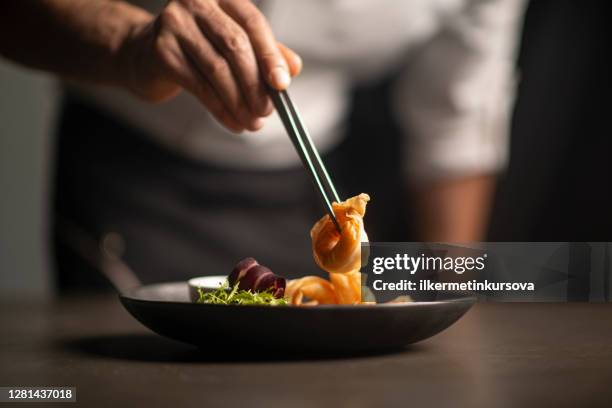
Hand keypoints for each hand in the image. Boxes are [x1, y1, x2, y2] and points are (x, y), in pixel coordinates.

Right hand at [120, 0, 301, 131]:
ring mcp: (174, 24)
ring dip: (239, 102)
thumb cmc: (198, 48)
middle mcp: (196, 2)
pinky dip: (221, 109)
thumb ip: (266, 52)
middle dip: (255, 84)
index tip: (282, 84)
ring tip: (253, 122)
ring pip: (218, 69)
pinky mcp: (161, 51)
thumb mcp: (234, 44)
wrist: (145, 54)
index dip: (271, 55)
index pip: (252, 23)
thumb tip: (294, 68)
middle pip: (235, 46)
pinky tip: (233, 122)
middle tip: (266, 111)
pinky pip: (200, 86)